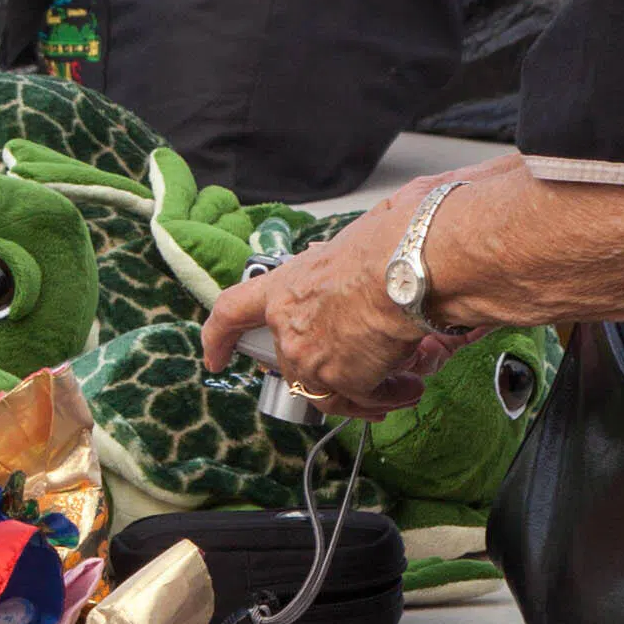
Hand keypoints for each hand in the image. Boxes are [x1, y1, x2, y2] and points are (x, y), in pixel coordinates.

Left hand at [199, 199, 447, 420]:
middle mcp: (289, 326)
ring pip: (330, 389)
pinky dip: (389, 396)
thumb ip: (357, 245)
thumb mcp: (359, 235)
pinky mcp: (341, 381)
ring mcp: (310, 358)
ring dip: (366, 390)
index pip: (232, 312)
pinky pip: (364, 400)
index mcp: (285, 286)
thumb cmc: (392, 244)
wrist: (409, 269)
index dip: (219, 337)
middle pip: (294, 362)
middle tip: (364, 368)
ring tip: (400, 382)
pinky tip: (410, 388)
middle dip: (331, 368)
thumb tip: (384, 224)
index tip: (213, 357)